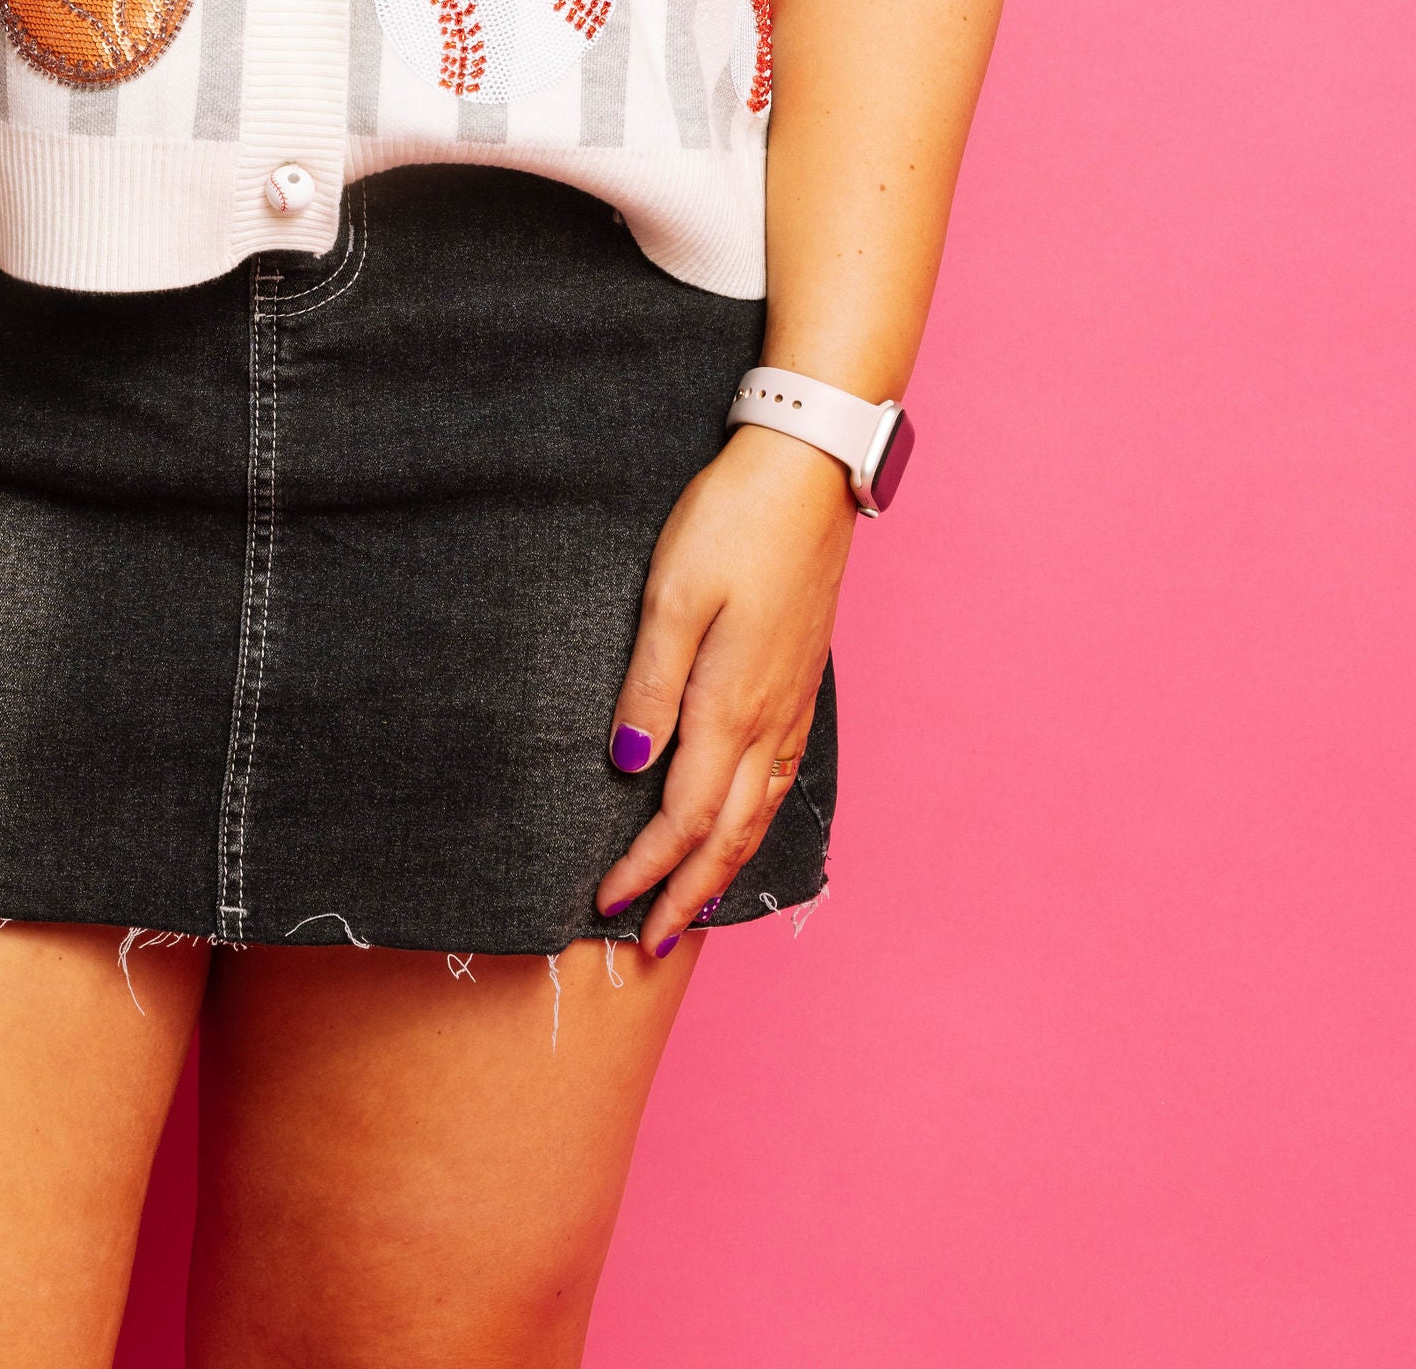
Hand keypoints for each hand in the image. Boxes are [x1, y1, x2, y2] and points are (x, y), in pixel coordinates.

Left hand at [597, 424, 855, 952]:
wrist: (809, 470)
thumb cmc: (733, 521)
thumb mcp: (672, 593)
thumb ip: (651, 684)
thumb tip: (631, 766)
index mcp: (730, 703)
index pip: (684, 817)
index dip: (646, 868)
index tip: (606, 905)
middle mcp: (769, 717)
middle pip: (728, 834)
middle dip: (689, 895)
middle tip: (651, 944)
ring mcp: (794, 700)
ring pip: (760, 812)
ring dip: (725, 868)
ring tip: (697, 906)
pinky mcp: (805, 679)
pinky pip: (782, 776)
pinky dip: (759, 821)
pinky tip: (748, 822)